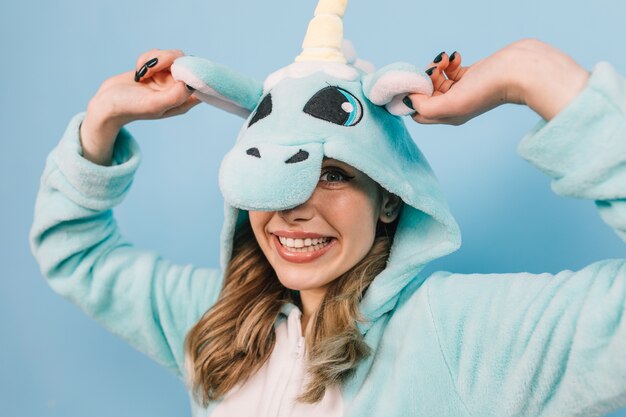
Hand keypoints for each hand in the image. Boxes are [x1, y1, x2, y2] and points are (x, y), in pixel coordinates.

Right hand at [80, 49, 199, 164]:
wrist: (107, 102)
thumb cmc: (130, 107)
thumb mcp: (154, 105)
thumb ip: (175, 96)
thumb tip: (191, 83)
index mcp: (184, 100)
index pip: (202, 83)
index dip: (196, 71)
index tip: (180, 68)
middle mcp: (179, 88)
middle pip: (185, 62)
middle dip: (166, 60)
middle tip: (150, 69)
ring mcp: (167, 78)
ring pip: (171, 55)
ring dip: (154, 59)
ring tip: (142, 74)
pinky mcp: (156, 69)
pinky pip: (158, 54)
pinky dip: (146, 59)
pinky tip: (139, 72)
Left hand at [408, 39, 589, 125]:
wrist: (519, 71)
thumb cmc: (488, 88)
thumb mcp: (453, 102)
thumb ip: (427, 107)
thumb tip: (409, 101)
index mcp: (448, 117)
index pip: (418, 113)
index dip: (413, 98)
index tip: (417, 83)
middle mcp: (453, 106)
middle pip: (425, 95)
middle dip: (425, 79)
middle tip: (435, 68)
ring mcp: (462, 90)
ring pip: (436, 80)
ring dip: (435, 67)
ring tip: (445, 60)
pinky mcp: (469, 75)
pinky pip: (449, 70)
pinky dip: (448, 63)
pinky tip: (455, 57)